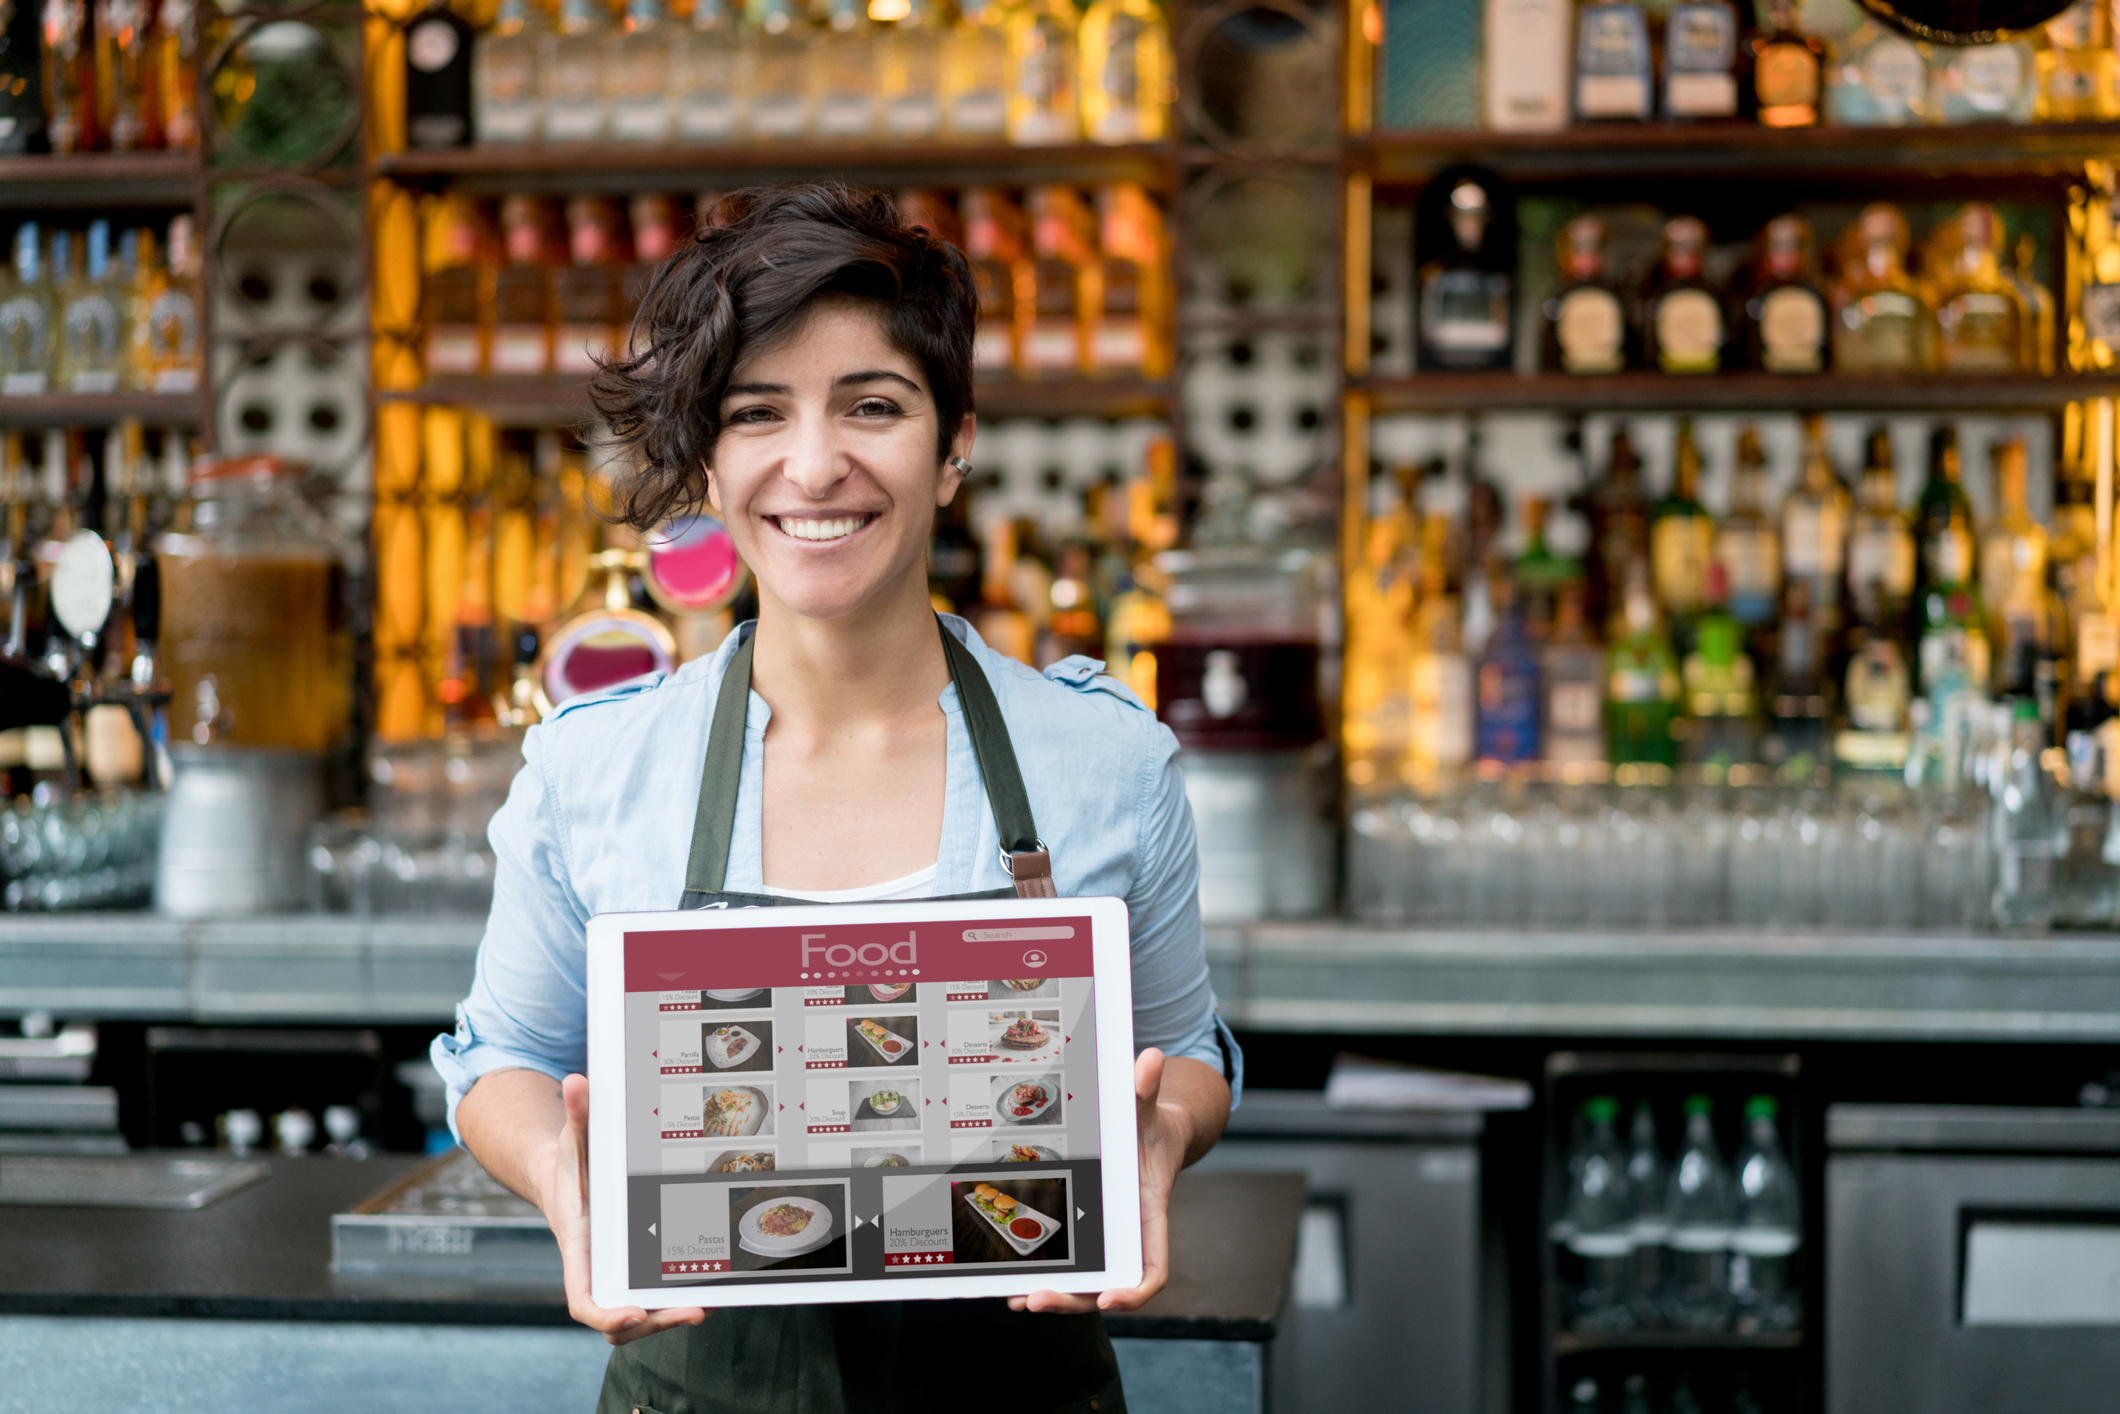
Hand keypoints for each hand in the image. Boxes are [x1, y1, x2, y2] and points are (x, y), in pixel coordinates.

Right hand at [549, 1073, 709, 1344]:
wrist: (572, 1176)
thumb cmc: (573, 1161)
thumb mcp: (576, 1137)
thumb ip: (579, 1114)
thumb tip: (577, 1081)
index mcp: (580, 1250)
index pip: (583, 1300)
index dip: (606, 1315)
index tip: (632, 1314)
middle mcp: (600, 1270)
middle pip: (623, 1321)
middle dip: (658, 1321)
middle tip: (697, 1312)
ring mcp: (620, 1273)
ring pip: (646, 1312)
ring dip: (675, 1314)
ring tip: (712, 1302)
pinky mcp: (640, 1268)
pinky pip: (659, 1294)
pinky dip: (684, 1295)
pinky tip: (716, 1284)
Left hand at [1008, 1048, 1187, 1316]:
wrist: (1148, 1134)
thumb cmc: (1149, 1127)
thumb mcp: (1145, 1110)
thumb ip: (1145, 1090)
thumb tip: (1151, 1057)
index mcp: (1148, 1219)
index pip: (1152, 1270)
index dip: (1133, 1292)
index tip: (1110, 1299)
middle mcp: (1125, 1239)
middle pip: (1106, 1288)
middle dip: (1073, 1300)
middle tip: (1038, 1298)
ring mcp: (1103, 1240)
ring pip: (1081, 1283)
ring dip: (1050, 1294)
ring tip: (1017, 1297)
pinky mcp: (1082, 1235)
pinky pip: (1064, 1265)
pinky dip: (1039, 1276)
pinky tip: (1009, 1281)